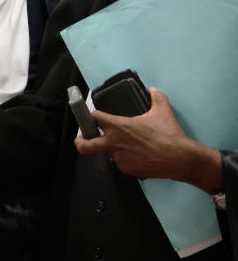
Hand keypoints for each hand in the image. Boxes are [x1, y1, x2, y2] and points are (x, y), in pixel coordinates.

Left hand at [74, 88, 221, 190]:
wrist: (179, 158)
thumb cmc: (169, 135)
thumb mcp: (162, 111)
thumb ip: (156, 97)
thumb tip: (152, 90)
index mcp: (118, 126)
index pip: (95, 118)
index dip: (94, 115)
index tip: (95, 116)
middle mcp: (114, 143)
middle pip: (85, 145)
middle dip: (80, 142)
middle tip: (81, 139)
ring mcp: (119, 158)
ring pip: (108, 153)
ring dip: (113, 149)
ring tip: (128, 147)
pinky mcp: (127, 170)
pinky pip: (122, 164)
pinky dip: (127, 159)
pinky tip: (138, 155)